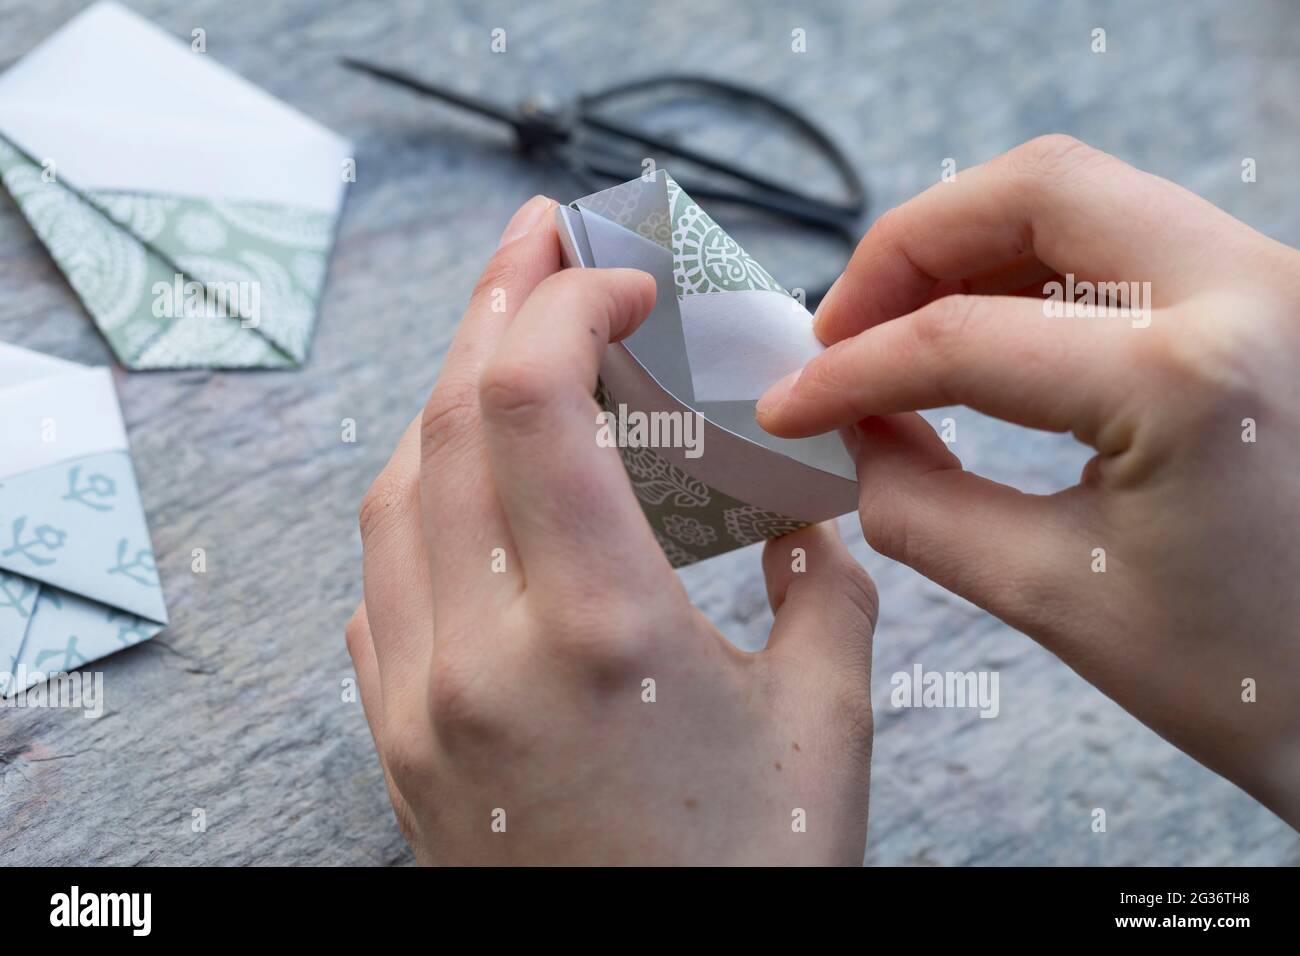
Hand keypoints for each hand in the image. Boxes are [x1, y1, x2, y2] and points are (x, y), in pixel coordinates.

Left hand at [347, 196, 877, 864]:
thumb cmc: (751, 881)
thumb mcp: (824, 725)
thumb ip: (827, 590)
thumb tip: (805, 512)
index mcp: (598, 634)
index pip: (529, 398)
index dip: (564, 301)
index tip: (619, 275)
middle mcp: (480, 654)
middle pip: (445, 418)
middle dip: (495, 303)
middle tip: (541, 242)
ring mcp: (418, 700)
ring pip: (394, 492)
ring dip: (449, 396)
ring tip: (509, 344)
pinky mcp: (398, 740)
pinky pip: (378, 582)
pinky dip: (419, 499)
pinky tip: (469, 483)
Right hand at [757, 136, 1299, 826]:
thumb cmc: (1242, 674)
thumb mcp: (1051, 596)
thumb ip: (916, 502)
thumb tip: (855, 430)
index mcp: (1190, 378)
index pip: (965, 336)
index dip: (850, 369)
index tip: (790, 404)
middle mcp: (1255, 288)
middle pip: (1036, 187)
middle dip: (910, 249)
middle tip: (840, 329)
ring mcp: (1280, 277)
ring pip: (1084, 197)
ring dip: (970, 249)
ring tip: (898, 333)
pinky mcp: (1276, 294)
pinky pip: (1130, 240)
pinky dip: (1033, 271)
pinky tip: (980, 332)